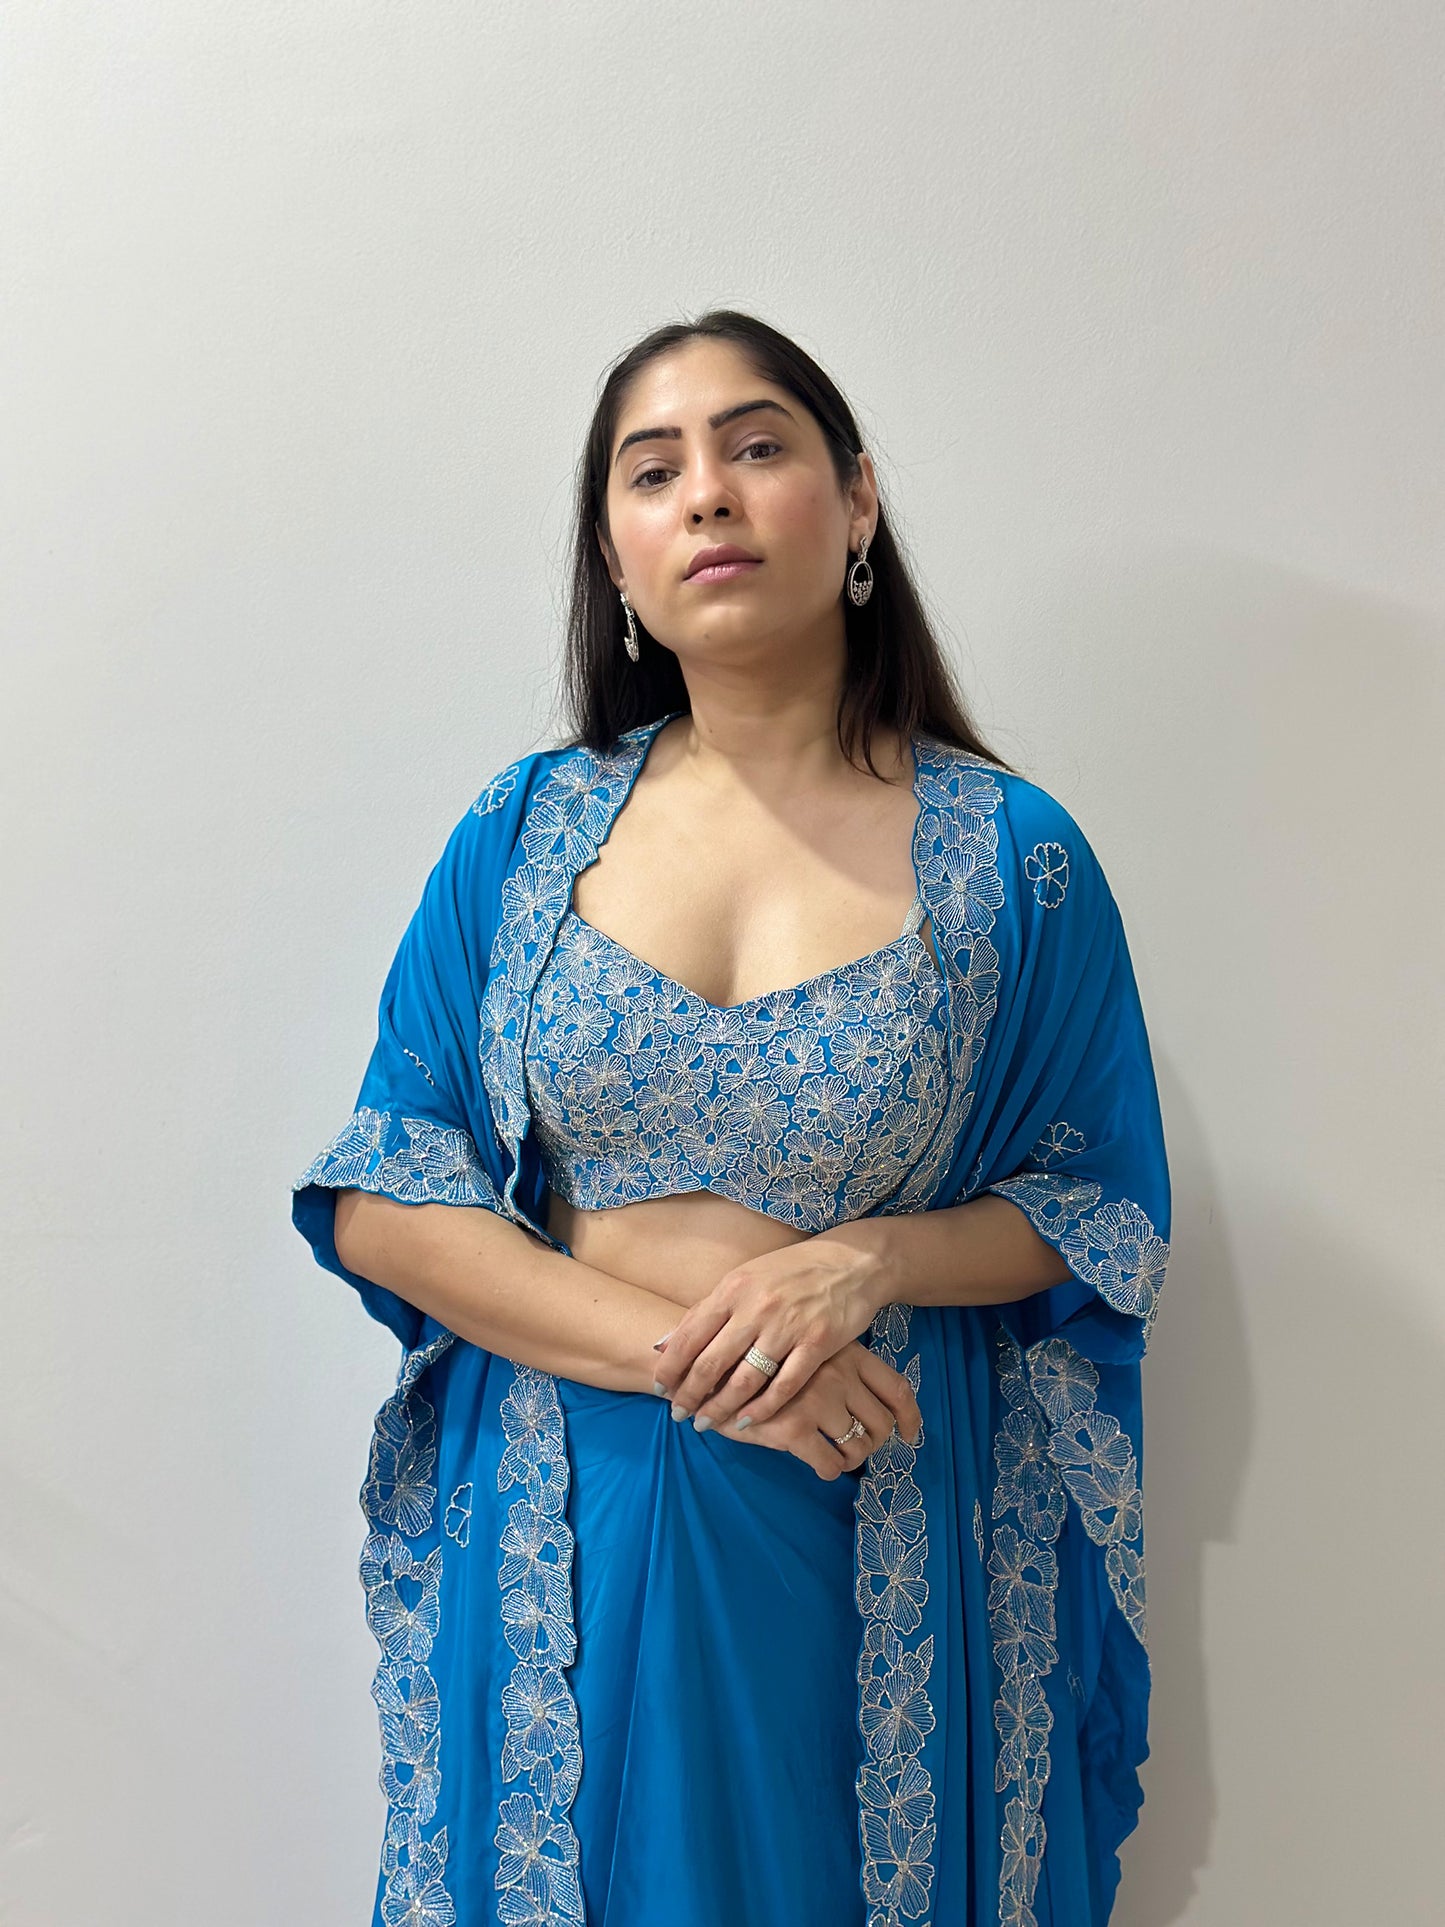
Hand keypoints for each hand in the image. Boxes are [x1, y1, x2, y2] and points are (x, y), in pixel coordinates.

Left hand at [650, 1226, 895, 1430]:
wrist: (851, 1262)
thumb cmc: (790, 1272)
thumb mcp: (744, 1279)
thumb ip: (707, 1310)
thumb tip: (665, 1344)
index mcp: (734, 1289)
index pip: (690, 1335)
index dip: (671, 1367)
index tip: (659, 1388)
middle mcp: (757, 1307)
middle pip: (712, 1362)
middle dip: (690, 1394)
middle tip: (678, 1414)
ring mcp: (788, 1326)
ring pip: (745, 1380)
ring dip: (720, 1407)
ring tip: (706, 1422)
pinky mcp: (818, 1344)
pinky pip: (784, 1386)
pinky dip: (761, 1410)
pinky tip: (745, 1423)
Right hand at [708, 1340, 921, 1479]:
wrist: (709, 1363)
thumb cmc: (761, 1358)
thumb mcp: (806, 1348)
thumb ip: (838, 1365)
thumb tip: (871, 1401)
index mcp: (846, 1352)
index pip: (897, 1388)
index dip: (910, 1417)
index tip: (911, 1435)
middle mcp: (837, 1374)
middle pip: (882, 1423)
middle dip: (873, 1443)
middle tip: (857, 1448)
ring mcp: (816, 1400)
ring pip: (858, 1446)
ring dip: (851, 1459)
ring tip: (837, 1457)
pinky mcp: (792, 1427)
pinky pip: (829, 1463)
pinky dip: (829, 1470)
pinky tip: (819, 1465)